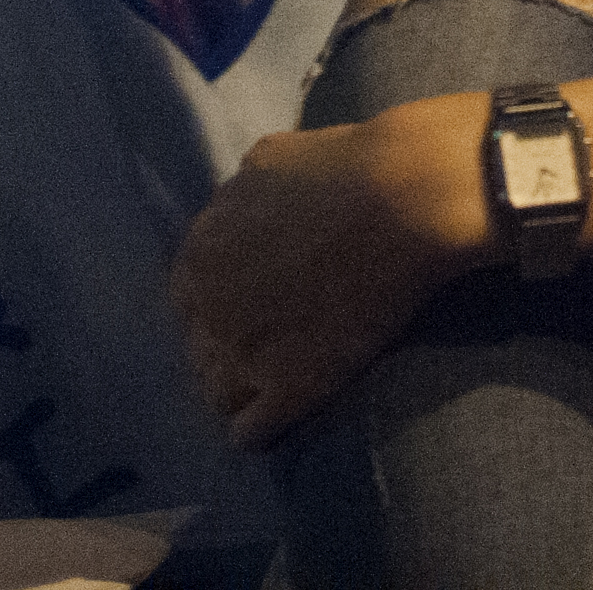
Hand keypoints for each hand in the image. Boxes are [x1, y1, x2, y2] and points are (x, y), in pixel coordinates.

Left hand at [168, 99, 486, 447]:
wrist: (405, 197)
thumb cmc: (346, 166)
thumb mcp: (269, 161)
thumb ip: (241, 194)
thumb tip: (241, 204)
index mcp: (201, 252)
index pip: (187, 300)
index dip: (217, 305)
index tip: (243, 310)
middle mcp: (212, 306)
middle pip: (199, 349)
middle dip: (223, 349)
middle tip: (260, 350)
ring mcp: (247, 352)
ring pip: (218, 394)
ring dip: (238, 391)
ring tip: (261, 397)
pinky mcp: (291, 388)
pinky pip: (250, 431)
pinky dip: (258, 431)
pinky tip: (269, 430)